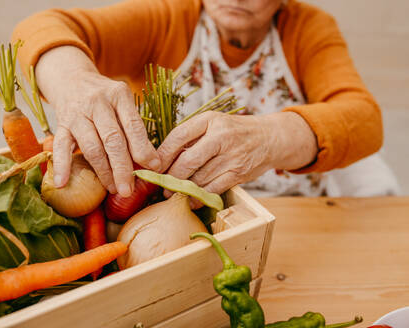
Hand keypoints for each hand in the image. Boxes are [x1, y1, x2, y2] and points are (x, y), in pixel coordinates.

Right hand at [35, 46, 160, 196]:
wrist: (72, 79)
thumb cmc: (105, 98)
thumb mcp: (122, 103)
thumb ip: (133, 129)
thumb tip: (150, 163)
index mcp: (119, 95)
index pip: (133, 126)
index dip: (143, 149)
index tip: (153, 168)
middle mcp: (98, 102)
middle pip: (113, 139)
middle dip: (123, 168)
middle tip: (129, 189)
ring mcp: (78, 113)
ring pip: (91, 146)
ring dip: (102, 172)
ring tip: (112, 189)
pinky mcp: (61, 124)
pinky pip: (61, 147)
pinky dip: (62, 166)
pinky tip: (62, 183)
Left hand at [157, 111, 316, 205]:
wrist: (269, 138)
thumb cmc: (233, 132)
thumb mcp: (212, 123)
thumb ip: (191, 136)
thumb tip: (160, 158)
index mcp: (209, 120)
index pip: (178, 137)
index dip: (162, 154)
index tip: (152, 166)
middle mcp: (221, 136)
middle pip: (186, 161)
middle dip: (171, 176)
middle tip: (162, 185)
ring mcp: (231, 156)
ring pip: (198, 178)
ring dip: (183, 189)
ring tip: (173, 193)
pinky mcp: (238, 173)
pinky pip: (212, 189)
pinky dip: (198, 197)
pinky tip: (190, 200)